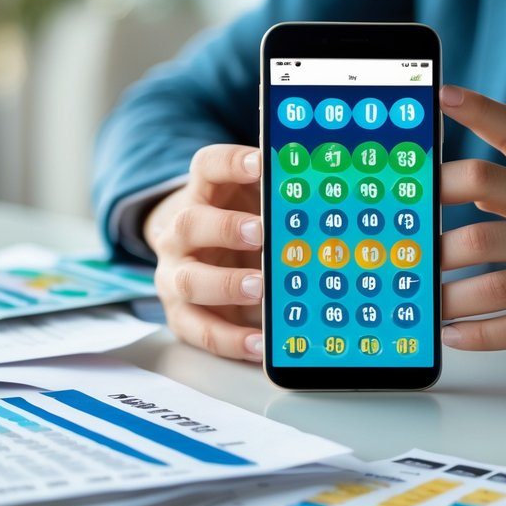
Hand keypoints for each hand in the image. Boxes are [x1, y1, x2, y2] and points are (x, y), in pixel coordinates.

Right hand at [145, 144, 263, 360]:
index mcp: (201, 195)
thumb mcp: (255, 207)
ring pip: (188, 280)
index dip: (231, 163)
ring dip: (224, 285)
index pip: (207, 168)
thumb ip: (279, 202)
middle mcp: (180, 234)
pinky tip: (261, 342)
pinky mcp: (181, 315)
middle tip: (259, 232)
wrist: (199, 260)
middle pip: (189, 224)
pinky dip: (231, 339)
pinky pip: (200, 330)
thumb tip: (330, 198)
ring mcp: (175, 275)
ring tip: (259, 288)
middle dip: (224, 228)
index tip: (261, 163)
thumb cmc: (239, 231)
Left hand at [438, 85, 505, 353]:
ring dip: (446, 292)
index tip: (438, 96)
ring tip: (418, 300)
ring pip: (494, 272)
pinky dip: (480, 333)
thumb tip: (471, 190)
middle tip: (402, 242)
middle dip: (434, 225)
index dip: (476, 110)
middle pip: (485, 200)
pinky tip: (454, 335)